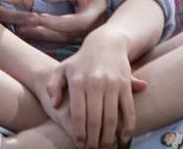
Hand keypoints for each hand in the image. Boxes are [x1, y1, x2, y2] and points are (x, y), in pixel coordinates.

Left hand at [22, 0, 107, 43]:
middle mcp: (96, 11)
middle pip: (81, 21)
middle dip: (59, 22)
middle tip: (38, 18)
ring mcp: (90, 28)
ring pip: (70, 36)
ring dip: (46, 34)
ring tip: (25, 28)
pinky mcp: (80, 38)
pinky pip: (62, 44)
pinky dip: (44, 42)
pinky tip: (26, 35)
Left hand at [47, 30, 146, 148]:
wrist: (106, 43)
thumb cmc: (80, 61)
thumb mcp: (62, 69)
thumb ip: (53, 86)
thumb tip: (54, 105)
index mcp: (78, 82)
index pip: (78, 114)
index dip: (79, 132)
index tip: (79, 144)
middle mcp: (95, 83)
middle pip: (95, 119)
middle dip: (94, 139)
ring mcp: (112, 85)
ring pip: (113, 118)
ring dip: (110, 137)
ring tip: (107, 147)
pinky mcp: (126, 86)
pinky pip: (129, 110)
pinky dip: (128, 127)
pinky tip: (124, 138)